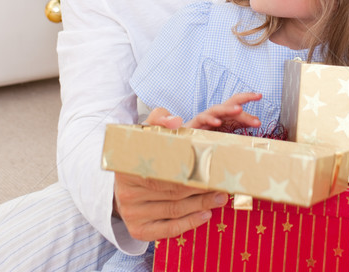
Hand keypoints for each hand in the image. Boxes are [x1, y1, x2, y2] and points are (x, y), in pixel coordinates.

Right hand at [113, 109, 227, 240]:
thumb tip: (175, 121)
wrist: (124, 186)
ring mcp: (131, 214)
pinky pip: (168, 229)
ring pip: (174, 209)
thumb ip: (159, 119)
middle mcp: (126, 192)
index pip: (164, 167)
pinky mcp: (138, 230)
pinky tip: (207, 214)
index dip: (190, 166)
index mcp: (128, 165)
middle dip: (202, 186)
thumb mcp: (146, 133)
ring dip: (202, 204)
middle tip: (224, 182)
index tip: (211, 163)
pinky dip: (189, 222)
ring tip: (222, 196)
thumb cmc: (142, 155)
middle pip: (172, 189)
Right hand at [184, 92, 262, 130]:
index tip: (260, 95)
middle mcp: (215, 114)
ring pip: (217, 109)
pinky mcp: (194, 125)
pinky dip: (210, 120)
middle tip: (257, 97)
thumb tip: (257, 120)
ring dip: (228, 108)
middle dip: (243, 98)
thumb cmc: (205, 136)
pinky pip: (203, 120)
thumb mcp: (225, 130)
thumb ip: (239, 124)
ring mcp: (205, 118)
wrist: (183, 142)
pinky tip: (218, 123)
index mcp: (224, 115)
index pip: (237, 103)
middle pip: (230, 102)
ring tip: (239, 110)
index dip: (248, 97)